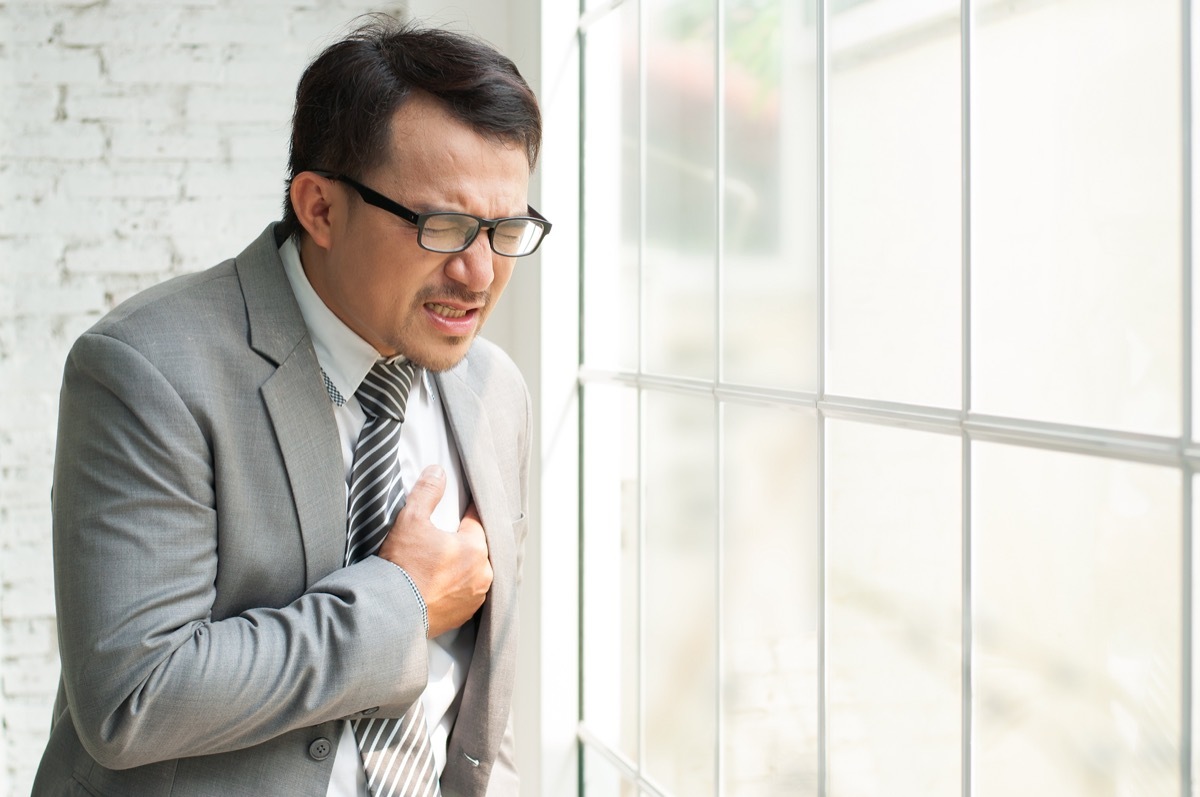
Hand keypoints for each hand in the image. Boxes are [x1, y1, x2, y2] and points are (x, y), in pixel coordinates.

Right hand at [377, 465, 493, 637]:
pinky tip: (440, 583)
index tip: (461, 508)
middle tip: (444, 538)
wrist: (390, 612)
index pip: (477, 520)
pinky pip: (466, 593)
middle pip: (478, 547)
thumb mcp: (411, 519)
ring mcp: (475, 596)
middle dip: (464, 541)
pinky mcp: (464, 615)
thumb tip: (437, 471)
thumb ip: (427, 491)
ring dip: (463, 565)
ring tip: (441, 562)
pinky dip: (456, 587)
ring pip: (474, 571)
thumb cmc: (401, 566)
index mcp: (475, 547)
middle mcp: (482, 573)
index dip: (467, 512)